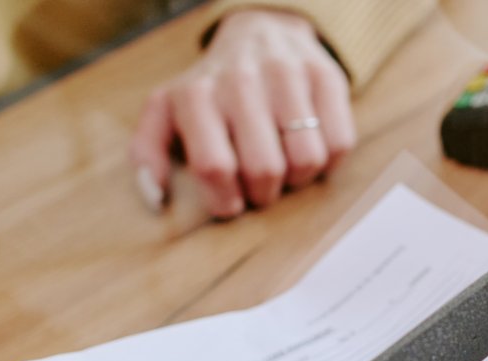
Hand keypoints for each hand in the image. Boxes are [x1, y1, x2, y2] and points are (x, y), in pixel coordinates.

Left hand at [131, 9, 353, 218]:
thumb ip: (147, 152)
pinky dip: (328, 160)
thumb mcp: (166, 110)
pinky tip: (310, 147)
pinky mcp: (326, 76)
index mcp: (196, 95)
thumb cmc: (212, 89)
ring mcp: (287, 75)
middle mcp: (241, 80)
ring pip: (307, 160)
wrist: (261, 31)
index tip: (231, 202)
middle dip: (263, 194)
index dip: (227, 201)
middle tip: (259, 186)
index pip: (215, 168)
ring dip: (298, 179)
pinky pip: (340, 143)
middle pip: (264, 170)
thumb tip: (156, 199)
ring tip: (284, 166)